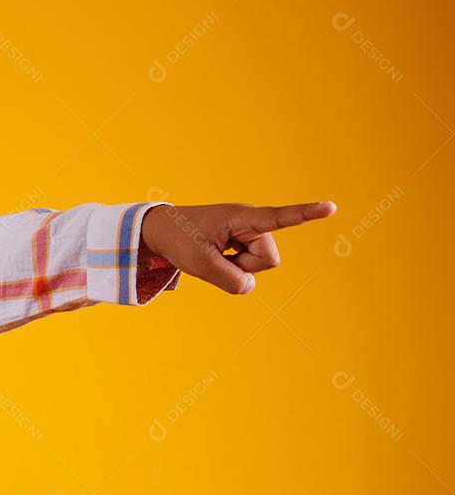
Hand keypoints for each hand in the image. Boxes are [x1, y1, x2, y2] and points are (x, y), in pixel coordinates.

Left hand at [139, 201, 336, 294]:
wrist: (164, 229)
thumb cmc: (180, 240)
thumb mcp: (200, 265)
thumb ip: (230, 281)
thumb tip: (250, 287)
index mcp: (241, 217)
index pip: (278, 218)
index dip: (305, 214)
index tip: (330, 207)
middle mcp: (251, 221)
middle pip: (268, 260)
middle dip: (245, 266)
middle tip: (215, 255)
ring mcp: (249, 231)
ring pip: (260, 265)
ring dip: (238, 266)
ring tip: (215, 253)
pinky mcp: (244, 240)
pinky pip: (249, 264)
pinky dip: (233, 265)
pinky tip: (218, 253)